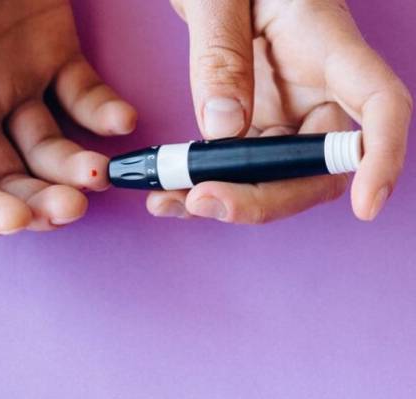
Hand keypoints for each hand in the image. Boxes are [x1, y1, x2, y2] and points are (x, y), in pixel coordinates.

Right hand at [0, 0, 136, 234]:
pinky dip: (103, 113)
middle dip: (36, 199)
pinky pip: (81, 95)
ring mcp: (12, 79)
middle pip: (2, 173)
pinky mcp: (52, 52)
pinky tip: (119, 119)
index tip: (16, 220)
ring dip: (74, 167)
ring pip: (47, 145)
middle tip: (70, 207)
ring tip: (101, 171)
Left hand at [148, 0, 411, 222]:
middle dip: (264, 198)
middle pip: (317, 166)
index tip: (364, 206)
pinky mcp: (254, 123)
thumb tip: (222, 128)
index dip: (380, 158)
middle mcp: (316, 88)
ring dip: (225, 201)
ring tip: (164, 202)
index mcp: (329, 45)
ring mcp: (286, 110)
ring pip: (275, 179)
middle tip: (200, 200)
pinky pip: (238, 169)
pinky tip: (166, 192)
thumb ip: (220, 53)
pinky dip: (204, 185)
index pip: (380, 106)